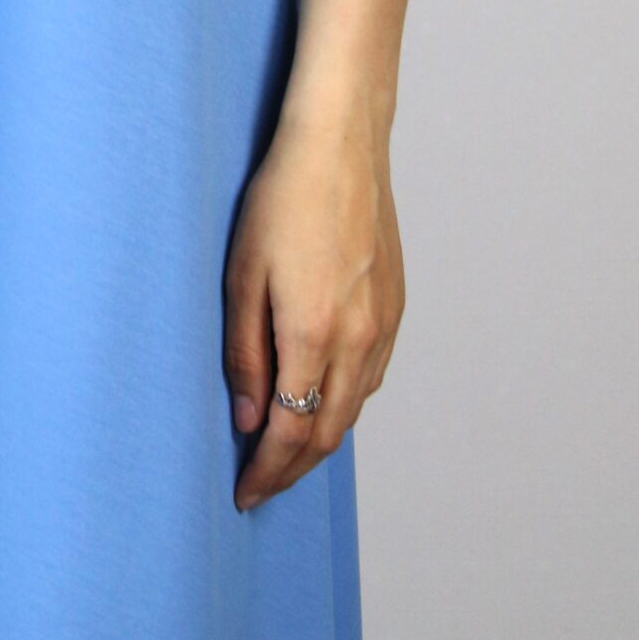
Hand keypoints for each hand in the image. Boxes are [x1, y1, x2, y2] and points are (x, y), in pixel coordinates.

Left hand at [223, 103, 403, 512]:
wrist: (341, 146)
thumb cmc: (282, 199)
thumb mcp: (242, 274)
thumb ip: (244, 353)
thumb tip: (248, 419)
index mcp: (314, 334)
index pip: (291, 432)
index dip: (268, 472)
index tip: (246, 493)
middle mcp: (358, 340)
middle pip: (328, 433)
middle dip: (293, 469)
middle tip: (263, 485)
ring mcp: (384, 325)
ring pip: (354, 408)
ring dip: (321, 439)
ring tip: (286, 451)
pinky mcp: (396, 307)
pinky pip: (372, 376)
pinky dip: (346, 403)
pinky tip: (324, 399)